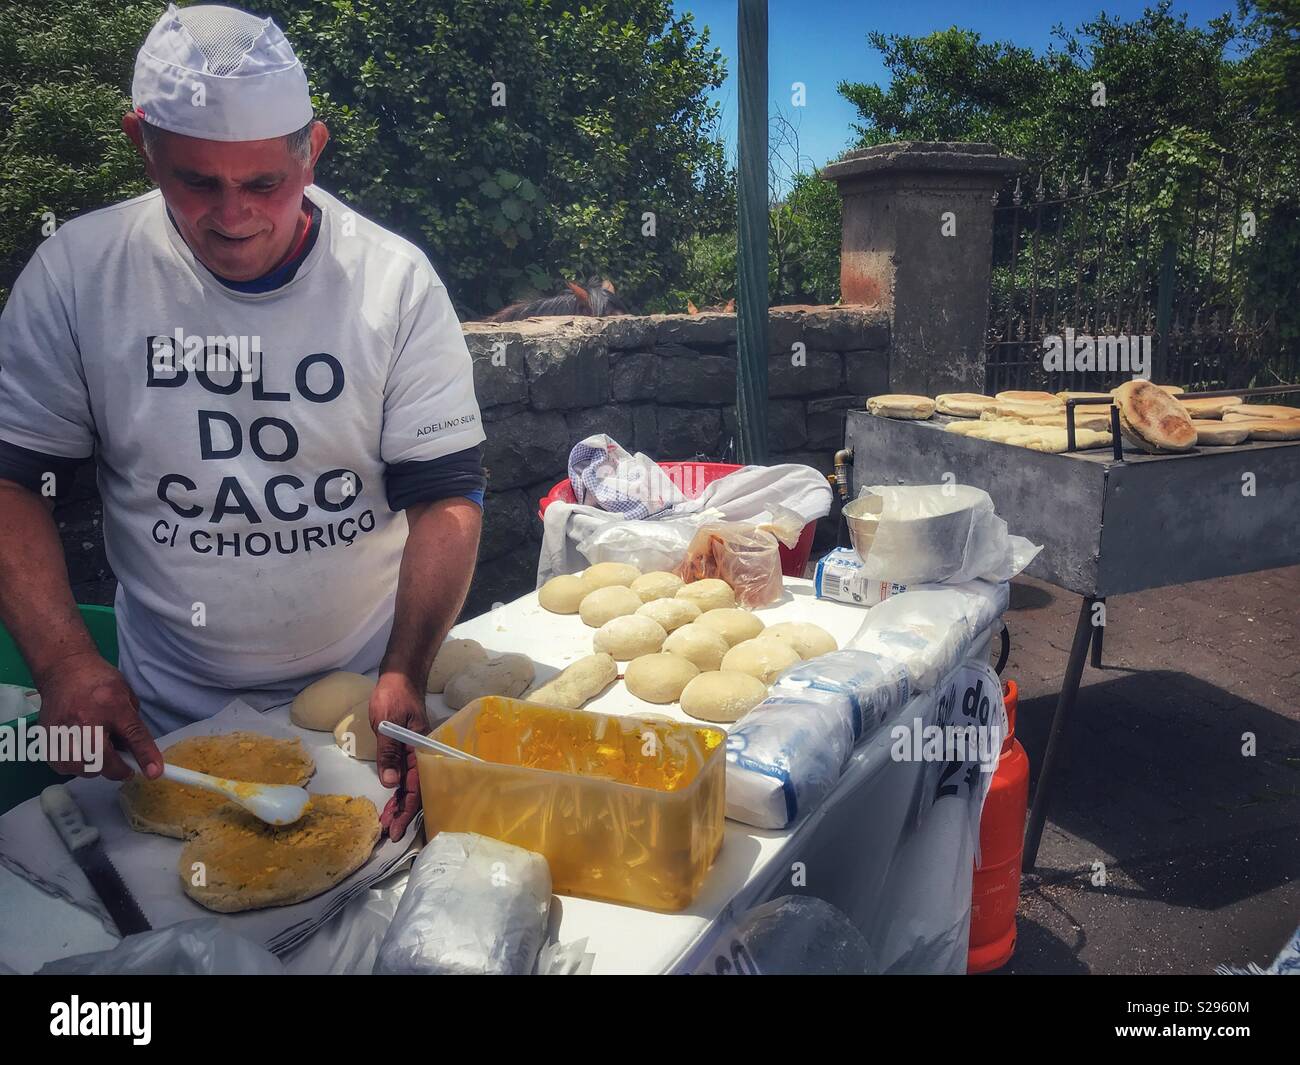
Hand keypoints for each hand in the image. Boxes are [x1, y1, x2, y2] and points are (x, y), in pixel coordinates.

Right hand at [35, 652, 162, 780]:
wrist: (64, 669)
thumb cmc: (99, 682)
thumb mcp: (126, 696)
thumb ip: (132, 725)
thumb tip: (136, 752)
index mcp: (112, 706)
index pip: (133, 735)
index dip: (145, 756)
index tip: (154, 772)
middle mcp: (86, 719)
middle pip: (102, 760)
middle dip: (117, 769)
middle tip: (123, 764)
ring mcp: (63, 730)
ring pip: (81, 768)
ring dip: (95, 768)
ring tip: (100, 754)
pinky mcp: (47, 738)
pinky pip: (63, 766)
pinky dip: (75, 766)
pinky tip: (82, 754)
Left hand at [369, 670, 427, 840]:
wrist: (399, 678)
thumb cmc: (394, 696)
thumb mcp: (386, 722)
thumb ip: (389, 753)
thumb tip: (391, 783)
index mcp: (419, 749)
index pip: (416, 786)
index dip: (406, 809)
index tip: (394, 827)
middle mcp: (420, 754)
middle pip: (416, 790)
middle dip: (403, 813)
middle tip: (388, 833)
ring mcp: (414, 753)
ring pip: (410, 785)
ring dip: (400, 804)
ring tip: (387, 823)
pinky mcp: (407, 750)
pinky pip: (405, 775)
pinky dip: (398, 790)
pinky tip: (392, 801)